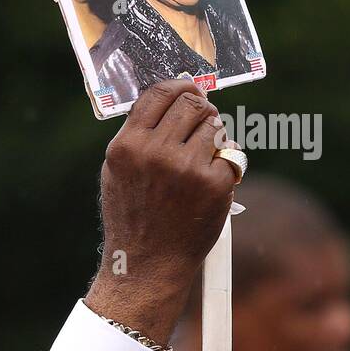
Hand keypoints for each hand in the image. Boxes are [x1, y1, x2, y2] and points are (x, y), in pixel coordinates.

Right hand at [84, 78, 237, 345]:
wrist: (147, 264)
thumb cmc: (133, 215)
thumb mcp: (118, 170)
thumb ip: (139, 133)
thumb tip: (172, 94)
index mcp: (126, 146)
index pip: (159, 93)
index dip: (179, 86)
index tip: (189, 88)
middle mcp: (155, 153)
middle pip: (193, 103)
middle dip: (201, 111)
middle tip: (200, 126)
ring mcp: (187, 168)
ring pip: (215, 125)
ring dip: (213, 138)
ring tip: (198, 163)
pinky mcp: (215, 184)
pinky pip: (231, 154)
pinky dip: (224, 165)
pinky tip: (208, 185)